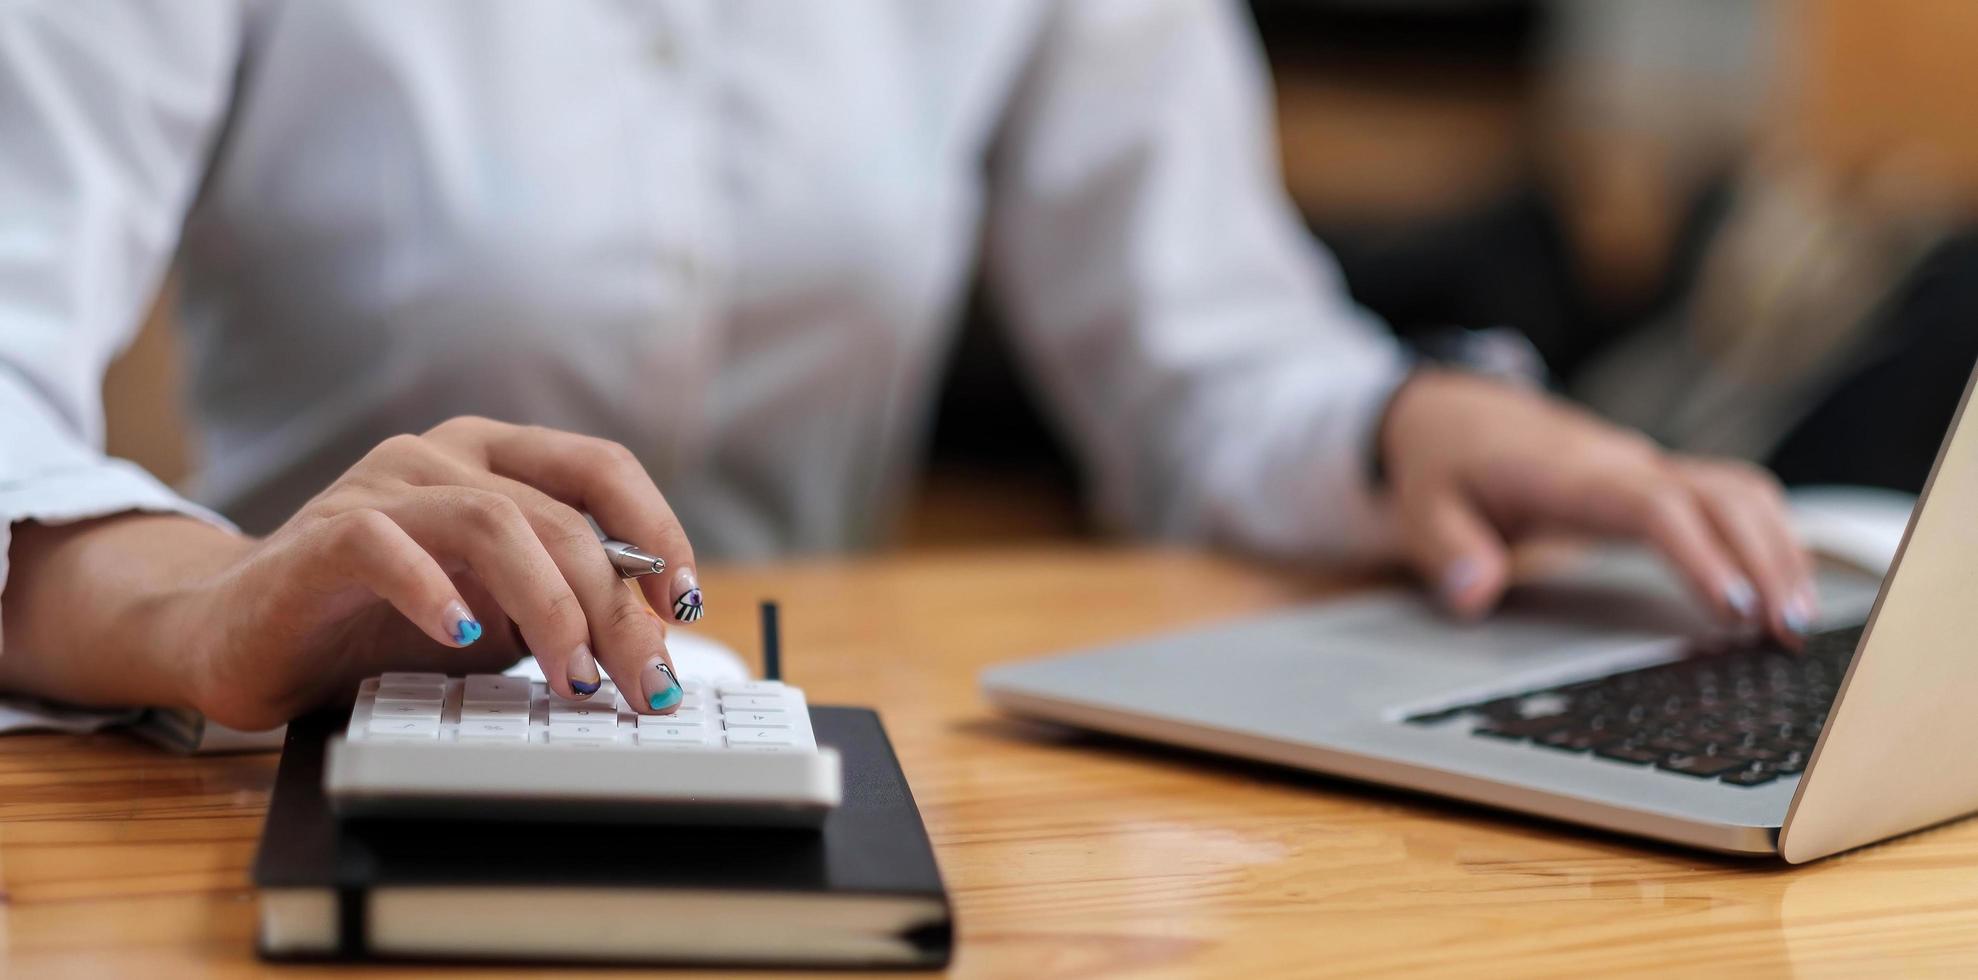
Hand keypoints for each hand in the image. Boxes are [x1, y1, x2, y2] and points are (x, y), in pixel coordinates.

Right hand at [2, 417, 703, 729]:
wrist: (243, 638)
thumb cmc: (378, 626)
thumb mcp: (495, 619)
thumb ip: (563, 610)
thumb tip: (654, 646)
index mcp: (494, 460)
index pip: (600, 469)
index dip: (656, 530)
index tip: (687, 605)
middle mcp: (442, 457)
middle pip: (561, 515)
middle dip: (617, 607)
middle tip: (645, 684)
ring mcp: (380, 487)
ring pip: (494, 520)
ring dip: (551, 606)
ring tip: (573, 677)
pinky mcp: (322, 536)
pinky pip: (388, 544)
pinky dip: (437, 592)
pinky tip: (465, 639)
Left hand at [1378, 371, 1815, 646]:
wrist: (1455, 413)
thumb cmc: (1446, 462)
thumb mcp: (1420, 505)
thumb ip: (1445, 549)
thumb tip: (1473, 591)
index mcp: (1572, 472)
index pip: (1655, 506)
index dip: (1701, 554)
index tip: (1733, 608)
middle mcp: (1624, 463)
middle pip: (1723, 495)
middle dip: (1767, 559)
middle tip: (1790, 631)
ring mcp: (1648, 468)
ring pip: (1741, 492)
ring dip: (1781, 549)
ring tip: (1798, 623)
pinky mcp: (1660, 481)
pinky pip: (1733, 498)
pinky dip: (1769, 538)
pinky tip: (1783, 590)